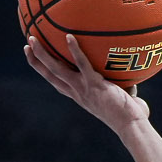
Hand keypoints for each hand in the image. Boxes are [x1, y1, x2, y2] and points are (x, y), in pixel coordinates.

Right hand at [24, 32, 150, 133]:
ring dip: (43, 54)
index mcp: (79, 96)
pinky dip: (75, 51)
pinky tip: (68, 36)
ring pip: (57, 69)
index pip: (57, 82)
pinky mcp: (94, 84)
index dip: (44, 71)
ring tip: (34, 38)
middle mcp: (77, 92)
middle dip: (36, 60)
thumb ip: (122, 88)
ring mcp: (83, 88)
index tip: (35, 59)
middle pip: (50, 74)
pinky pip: (82, 64)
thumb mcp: (121, 97)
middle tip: (27, 45)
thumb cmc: (130, 114)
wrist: (130, 125)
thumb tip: (134, 82)